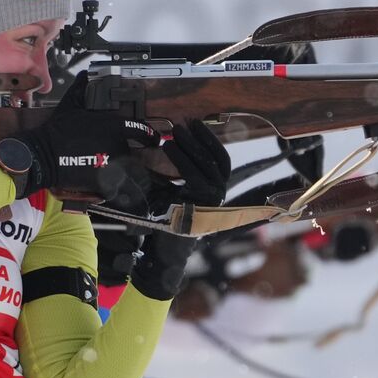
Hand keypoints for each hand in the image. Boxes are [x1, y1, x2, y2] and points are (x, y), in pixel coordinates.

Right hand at [11, 73, 158, 198]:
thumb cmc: (58, 130)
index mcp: (114, 126)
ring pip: (129, 174)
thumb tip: (83, 75)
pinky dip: (120, 193)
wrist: (45, 154)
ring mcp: (112, 165)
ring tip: (124, 182)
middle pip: (133, 155)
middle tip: (122, 164)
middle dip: (130, 160)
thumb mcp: (70, 106)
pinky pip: (119, 190)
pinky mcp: (105, 182)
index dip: (150, 136)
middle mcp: (118, 146)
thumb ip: (80, 89)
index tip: (154, 140)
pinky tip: (117, 194)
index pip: (140, 131)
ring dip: (129, 178)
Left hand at [129, 121, 230, 300]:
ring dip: (190, 146)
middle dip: (200, 138)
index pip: (220, 160)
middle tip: (183, 122)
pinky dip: (182, 161)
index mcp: (213, 191)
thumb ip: (166, 172)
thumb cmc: (160, 223)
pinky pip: (196, 179)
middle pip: (217, 160)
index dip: (210, 140)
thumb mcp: (163, 191)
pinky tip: (168, 148)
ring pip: (208, 167)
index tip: (195, 122)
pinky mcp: (202, 208)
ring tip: (173, 133)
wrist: (159, 255)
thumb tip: (156, 145)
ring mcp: (212, 203)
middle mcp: (217, 196)